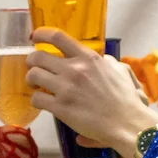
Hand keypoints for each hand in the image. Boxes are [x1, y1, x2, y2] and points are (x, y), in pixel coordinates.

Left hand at [27, 29, 157, 157]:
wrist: (126, 123)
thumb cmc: (126, 98)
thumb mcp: (120, 70)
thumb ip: (106, 62)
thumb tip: (101, 59)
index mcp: (88, 58)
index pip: (57, 37)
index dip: (41, 34)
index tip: (34, 37)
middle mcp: (74, 69)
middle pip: (38, 56)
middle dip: (31, 61)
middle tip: (33, 67)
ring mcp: (66, 88)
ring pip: (33, 76)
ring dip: (31, 79)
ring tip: (35, 85)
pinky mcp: (61, 108)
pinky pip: (36, 98)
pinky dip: (36, 99)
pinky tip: (42, 102)